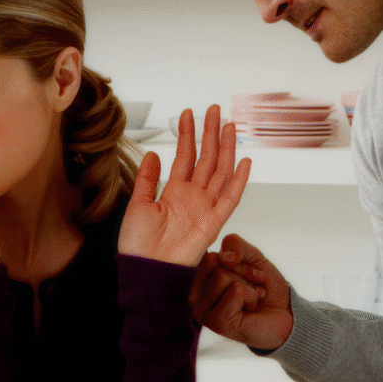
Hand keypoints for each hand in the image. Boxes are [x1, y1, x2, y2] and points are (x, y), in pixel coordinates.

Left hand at [119, 105, 249, 266]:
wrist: (148, 270)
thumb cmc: (140, 245)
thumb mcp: (137, 204)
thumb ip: (147, 178)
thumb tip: (153, 154)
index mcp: (174, 192)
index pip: (186, 157)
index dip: (188, 135)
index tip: (189, 115)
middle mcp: (193, 197)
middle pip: (206, 159)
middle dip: (210, 134)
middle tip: (214, 111)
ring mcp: (205, 208)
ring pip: (220, 172)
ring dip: (226, 149)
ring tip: (229, 127)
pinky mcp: (214, 222)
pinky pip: (230, 198)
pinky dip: (239, 180)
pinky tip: (245, 162)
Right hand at [191, 233, 293, 350]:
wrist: (285, 313)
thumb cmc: (264, 286)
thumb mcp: (251, 256)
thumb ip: (234, 244)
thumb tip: (224, 257)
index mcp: (197, 280)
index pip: (208, 255)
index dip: (233, 258)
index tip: (245, 271)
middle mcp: (194, 296)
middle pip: (213, 263)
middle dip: (241, 271)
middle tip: (251, 286)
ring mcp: (202, 311)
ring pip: (222, 276)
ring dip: (248, 286)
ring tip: (251, 299)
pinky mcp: (216, 322)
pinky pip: (236, 291)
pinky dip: (251, 295)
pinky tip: (250, 308)